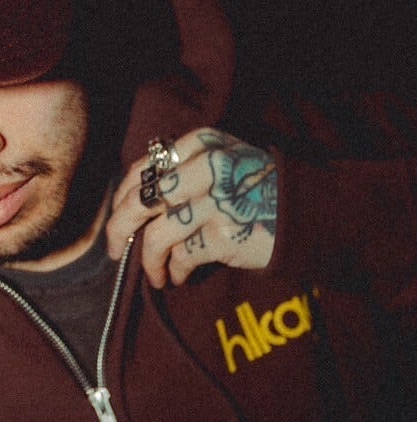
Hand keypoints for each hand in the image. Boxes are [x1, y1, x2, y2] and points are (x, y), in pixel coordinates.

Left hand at [107, 128, 277, 287]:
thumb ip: (185, 167)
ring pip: (157, 235)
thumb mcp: (225, 159)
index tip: (118, 216)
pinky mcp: (225, 235)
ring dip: (149, 261)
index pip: (144, 169)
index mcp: (202, 144)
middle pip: (142, 200)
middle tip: (115, 249)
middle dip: (119, 228)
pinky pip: (182, 257)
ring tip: (154, 274)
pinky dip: (174, 270)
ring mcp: (215, 201)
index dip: (123, 196)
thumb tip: (132, 200)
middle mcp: (206, 168)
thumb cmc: (258, 188)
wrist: (308, 211)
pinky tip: (178, 277)